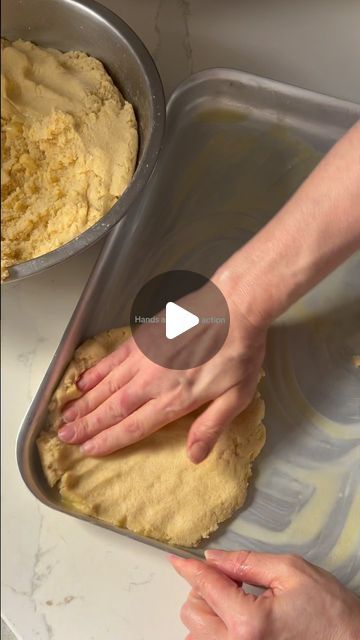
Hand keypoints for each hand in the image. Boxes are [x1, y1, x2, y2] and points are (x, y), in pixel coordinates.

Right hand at [57, 272, 266, 460]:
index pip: (134, 426)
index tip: (88, 449)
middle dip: (88, 424)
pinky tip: (82, 381)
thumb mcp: (237, 396)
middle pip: (114, 408)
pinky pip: (112, 359)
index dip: (109, 440)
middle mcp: (153, 381)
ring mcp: (145, 358)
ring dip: (85, 402)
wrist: (233, 307)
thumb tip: (194, 457)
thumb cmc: (239, 352)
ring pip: (107, 385)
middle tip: (64, 436)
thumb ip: (211, 426)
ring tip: (66, 415)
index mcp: (175, 399)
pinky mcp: (143, 338)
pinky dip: (95, 372)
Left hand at [170, 550, 359, 639]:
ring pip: (197, 633)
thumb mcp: (290, 572)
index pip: (206, 586)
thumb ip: (246, 562)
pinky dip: (213, 630)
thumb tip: (213, 558)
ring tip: (235, 598)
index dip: (189, 568)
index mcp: (249, 622)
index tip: (177, 559)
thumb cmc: (329, 611)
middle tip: (229, 577)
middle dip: (204, 588)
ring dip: (208, 610)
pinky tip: (233, 618)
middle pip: (193, 612)